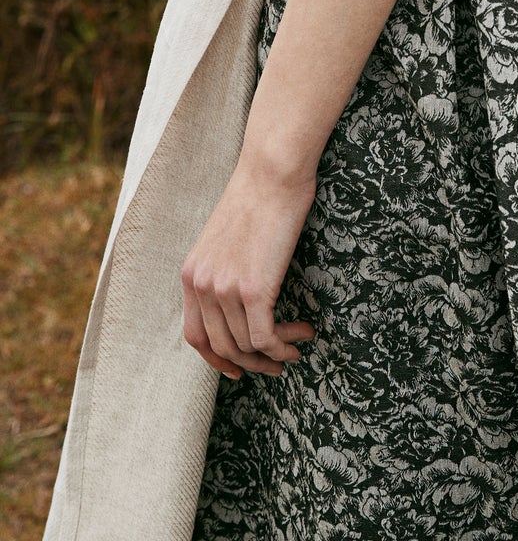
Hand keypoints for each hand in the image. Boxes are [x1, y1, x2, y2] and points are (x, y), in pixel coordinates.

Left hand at [181, 150, 318, 380]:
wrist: (272, 172)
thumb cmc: (260, 195)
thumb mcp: (228, 237)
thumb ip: (225, 268)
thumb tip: (243, 296)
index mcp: (191, 274)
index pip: (196, 335)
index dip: (217, 359)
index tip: (239, 367)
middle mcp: (201, 285)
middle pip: (221, 347)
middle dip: (250, 363)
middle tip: (276, 365)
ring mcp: (225, 289)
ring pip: (246, 345)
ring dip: (273, 355)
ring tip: (296, 346)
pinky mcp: (254, 289)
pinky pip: (265, 337)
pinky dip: (283, 346)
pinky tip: (301, 337)